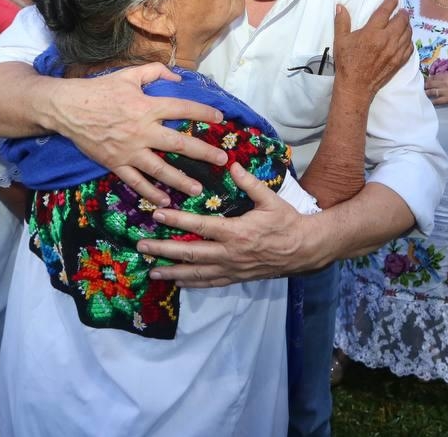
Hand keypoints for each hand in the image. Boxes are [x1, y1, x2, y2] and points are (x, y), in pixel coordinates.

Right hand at [57, 64, 227, 205]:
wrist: (68, 108)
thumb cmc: (100, 89)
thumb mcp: (128, 74)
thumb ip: (155, 72)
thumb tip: (178, 78)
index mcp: (146, 106)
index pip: (182, 109)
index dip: (203, 113)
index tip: (220, 119)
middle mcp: (141, 130)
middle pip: (178, 143)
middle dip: (203, 152)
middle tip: (222, 160)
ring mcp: (129, 150)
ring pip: (160, 169)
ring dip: (180, 180)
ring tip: (198, 188)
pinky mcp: (115, 163)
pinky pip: (136, 181)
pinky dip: (150, 192)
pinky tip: (164, 201)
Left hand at [138, 163, 320, 285]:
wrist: (305, 249)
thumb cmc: (287, 222)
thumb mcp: (270, 199)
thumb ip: (249, 183)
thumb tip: (232, 165)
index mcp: (237, 232)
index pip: (201, 226)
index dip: (177, 220)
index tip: (157, 215)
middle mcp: (231, 253)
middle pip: (191, 253)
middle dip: (164, 250)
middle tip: (142, 247)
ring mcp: (233, 268)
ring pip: (197, 273)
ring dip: (172, 272)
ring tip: (152, 271)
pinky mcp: (237, 277)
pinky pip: (210, 283)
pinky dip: (192, 283)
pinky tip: (178, 282)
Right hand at [333, 0, 412, 101]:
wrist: (356, 85)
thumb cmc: (347, 62)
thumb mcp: (340, 40)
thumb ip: (342, 22)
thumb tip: (340, 6)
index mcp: (372, 32)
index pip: (385, 12)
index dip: (390, 3)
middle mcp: (386, 40)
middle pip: (401, 21)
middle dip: (403, 13)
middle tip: (402, 11)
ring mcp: (395, 51)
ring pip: (408, 33)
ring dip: (407, 25)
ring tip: (405, 22)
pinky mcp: (399, 61)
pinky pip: (410, 47)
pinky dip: (409, 40)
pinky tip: (406, 39)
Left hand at [424, 72, 447, 106]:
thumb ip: (444, 77)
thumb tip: (435, 79)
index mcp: (446, 76)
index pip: (433, 77)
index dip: (427, 80)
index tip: (424, 81)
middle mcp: (444, 83)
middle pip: (430, 84)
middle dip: (424, 86)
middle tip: (420, 88)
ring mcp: (445, 91)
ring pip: (431, 92)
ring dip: (426, 93)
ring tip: (422, 94)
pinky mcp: (446, 99)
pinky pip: (436, 101)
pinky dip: (432, 101)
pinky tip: (428, 102)